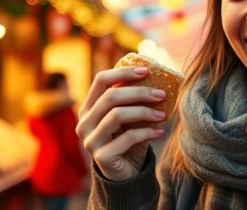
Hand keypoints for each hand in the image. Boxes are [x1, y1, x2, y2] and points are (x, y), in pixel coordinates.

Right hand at [75, 66, 166, 180]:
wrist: (126, 175)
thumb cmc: (129, 141)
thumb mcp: (131, 118)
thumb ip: (136, 102)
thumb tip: (159, 82)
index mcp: (89, 108)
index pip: (100, 80)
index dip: (123, 72)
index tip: (146, 71)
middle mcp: (84, 122)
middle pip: (110, 97)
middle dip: (139, 92)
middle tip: (161, 94)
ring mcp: (90, 140)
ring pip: (117, 115)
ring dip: (144, 112)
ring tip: (163, 115)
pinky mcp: (101, 156)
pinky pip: (127, 137)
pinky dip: (147, 132)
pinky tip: (159, 132)